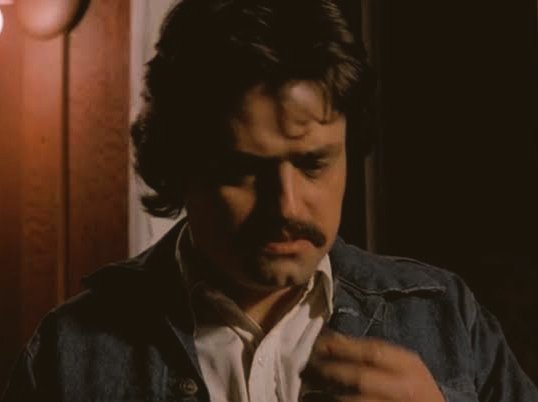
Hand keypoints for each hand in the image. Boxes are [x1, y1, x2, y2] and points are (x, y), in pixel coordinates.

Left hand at [301, 331, 445, 401]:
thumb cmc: (414, 388)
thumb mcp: (404, 366)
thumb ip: (375, 354)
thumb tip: (334, 339)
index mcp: (409, 365)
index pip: (373, 352)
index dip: (343, 347)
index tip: (319, 345)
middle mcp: (405, 388)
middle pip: (361, 378)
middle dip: (331, 372)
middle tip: (307, 369)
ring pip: (355, 401)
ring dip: (329, 396)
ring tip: (309, 391)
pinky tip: (323, 401)